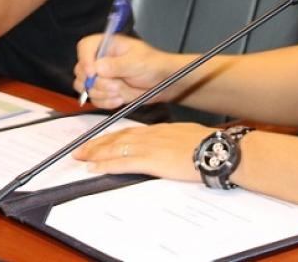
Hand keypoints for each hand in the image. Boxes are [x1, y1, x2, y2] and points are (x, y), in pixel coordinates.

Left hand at [72, 122, 210, 181]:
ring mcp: (149, 147)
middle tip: (80, 149)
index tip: (98, 141)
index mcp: (159, 130)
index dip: (111, 137)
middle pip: (117, 138)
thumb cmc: (208, 144)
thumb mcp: (187, 136)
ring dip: (96, 154)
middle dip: (97, 144)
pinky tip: (94, 168)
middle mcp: (150, 135)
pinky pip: (122, 163)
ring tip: (81, 158)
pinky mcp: (151, 160)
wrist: (216, 150)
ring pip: (115, 149)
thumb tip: (168, 146)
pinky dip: (106, 165)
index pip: (128, 132)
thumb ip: (172, 140)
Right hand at [73, 34, 177, 107]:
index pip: (85, 46)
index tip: (92, 73)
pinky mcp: (104, 91)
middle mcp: (100, 60)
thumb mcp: (137, 62)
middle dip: (97, 82)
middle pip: (81, 70)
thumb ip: (117, 65)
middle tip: (115, 86)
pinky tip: (120, 99)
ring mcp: (101, 77)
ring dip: (102, 93)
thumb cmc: (153, 65)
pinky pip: (94, 99)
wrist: (164, 84)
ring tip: (120, 92)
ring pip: (85, 87)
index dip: (85, 59)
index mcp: (107, 45)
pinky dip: (106, 102)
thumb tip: (97, 68)